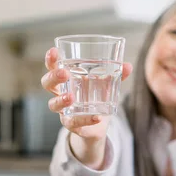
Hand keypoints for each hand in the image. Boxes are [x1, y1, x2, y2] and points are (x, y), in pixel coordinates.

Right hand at [41, 47, 132, 169]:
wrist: (98, 124)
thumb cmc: (96, 97)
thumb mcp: (107, 84)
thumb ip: (116, 74)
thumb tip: (127, 66)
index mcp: (66, 79)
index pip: (53, 66)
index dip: (51, 59)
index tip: (54, 51)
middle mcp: (60, 93)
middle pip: (47, 83)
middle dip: (53, 77)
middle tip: (64, 73)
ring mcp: (63, 109)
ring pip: (53, 104)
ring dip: (61, 99)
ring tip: (70, 97)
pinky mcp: (71, 124)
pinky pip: (73, 122)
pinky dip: (84, 120)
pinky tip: (96, 117)